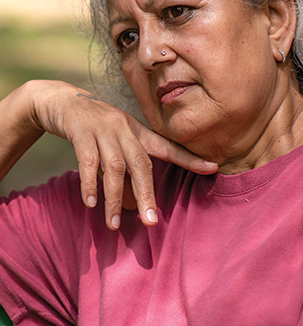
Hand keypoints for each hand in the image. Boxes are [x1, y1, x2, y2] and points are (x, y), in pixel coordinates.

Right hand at [27, 81, 217, 229]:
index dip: (190, 158)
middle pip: (141, 164)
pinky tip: (91, 203)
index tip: (213, 168)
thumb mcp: (120, 139)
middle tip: (152, 222)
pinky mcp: (81, 132)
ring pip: (114, 167)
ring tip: (114, 225)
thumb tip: (136, 202)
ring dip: (114, 198)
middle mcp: (125, 130)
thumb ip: (130, 165)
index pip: (168, 147)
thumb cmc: (99, 128)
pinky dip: (89, 183)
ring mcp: (103, 130)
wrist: (66, 101)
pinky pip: (87, 160)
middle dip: (147, 193)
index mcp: (138, 132)